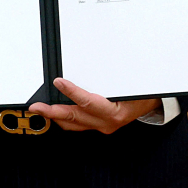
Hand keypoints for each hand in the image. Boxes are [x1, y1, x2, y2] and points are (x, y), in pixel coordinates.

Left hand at [27, 78, 160, 133]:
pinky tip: (54, 112)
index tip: (58, 82)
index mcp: (115, 112)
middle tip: (37, 106)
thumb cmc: (141, 92)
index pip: (88, 102)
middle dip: (53, 112)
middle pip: (75, 118)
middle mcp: (106, 123)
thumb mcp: (129, 82)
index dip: (72, 92)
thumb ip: (108, 77)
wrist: (150, 104)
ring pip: (73, 124)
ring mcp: (101, 126)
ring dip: (55, 117)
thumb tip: (91, 60)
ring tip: (40, 109)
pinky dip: (64, 118)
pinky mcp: (97, 126)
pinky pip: (77, 124)